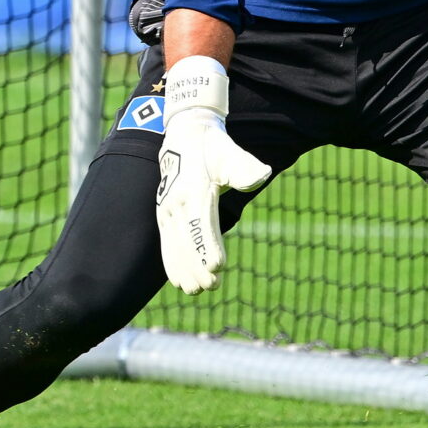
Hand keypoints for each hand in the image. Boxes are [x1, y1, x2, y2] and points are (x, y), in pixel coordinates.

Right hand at [153, 56, 273, 293]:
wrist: (184, 135)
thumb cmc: (213, 147)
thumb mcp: (229, 152)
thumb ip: (243, 167)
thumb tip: (262, 175)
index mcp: (194, 190)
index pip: (201, 224)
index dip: (208, 246)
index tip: (218, 266)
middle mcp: (176, 203)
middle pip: (186, 241)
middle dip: (198, 266)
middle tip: (213, 286)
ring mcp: (168, 211)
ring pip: (174, 247)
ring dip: (185, 270)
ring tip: (198, 291)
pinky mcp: (165, 216)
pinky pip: (166, 244)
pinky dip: (172, 264)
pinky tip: (180, 283)